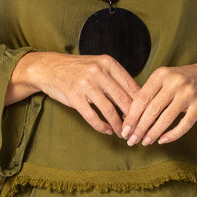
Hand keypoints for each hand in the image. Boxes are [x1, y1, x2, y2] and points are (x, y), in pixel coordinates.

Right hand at [8, 51, 139, 134]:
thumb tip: (137, 98)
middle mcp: (98, 72)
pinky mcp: (74, 97)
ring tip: (123, 133)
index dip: (141, 104)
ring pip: (110, 110)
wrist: (49, 68)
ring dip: (119, 125)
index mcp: (108, 63)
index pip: (132, 86)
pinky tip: (107, 130)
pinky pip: (92, 117)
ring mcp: (86, 85)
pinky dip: (102, 127)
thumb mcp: (98, 65)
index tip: (147, 116)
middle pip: (123, 100)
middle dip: (133, 118)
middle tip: (138, 129)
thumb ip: (115, 78)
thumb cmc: (77, 69)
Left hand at [119, 63, 196, 145]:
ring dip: (153, 133)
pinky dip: (172, 134)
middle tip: (131, 140)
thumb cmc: (178, 83)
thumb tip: (127, 118)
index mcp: (161, 75)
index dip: (131, 116)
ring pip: (167, 118)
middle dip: (140, 128)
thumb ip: (147, 95)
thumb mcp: (163, 81)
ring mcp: (188, 93)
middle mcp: (174, 82)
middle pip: (152, 109)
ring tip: (145, 142)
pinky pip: (185, 124)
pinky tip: (162, 140)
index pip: (142, 98)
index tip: (124, 130)